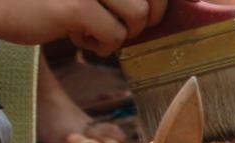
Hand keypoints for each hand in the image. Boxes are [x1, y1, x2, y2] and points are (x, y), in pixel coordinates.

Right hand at [0, 0, 163, 53]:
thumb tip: (157, 8)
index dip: (157, 3)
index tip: (143, 13)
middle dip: (145, 18)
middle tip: (118, 25)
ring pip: (139, 16)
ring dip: (122, 32)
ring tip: (93, 30)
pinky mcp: (76, 6)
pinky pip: (115, 36)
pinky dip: (103, 46)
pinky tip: (78, 39)